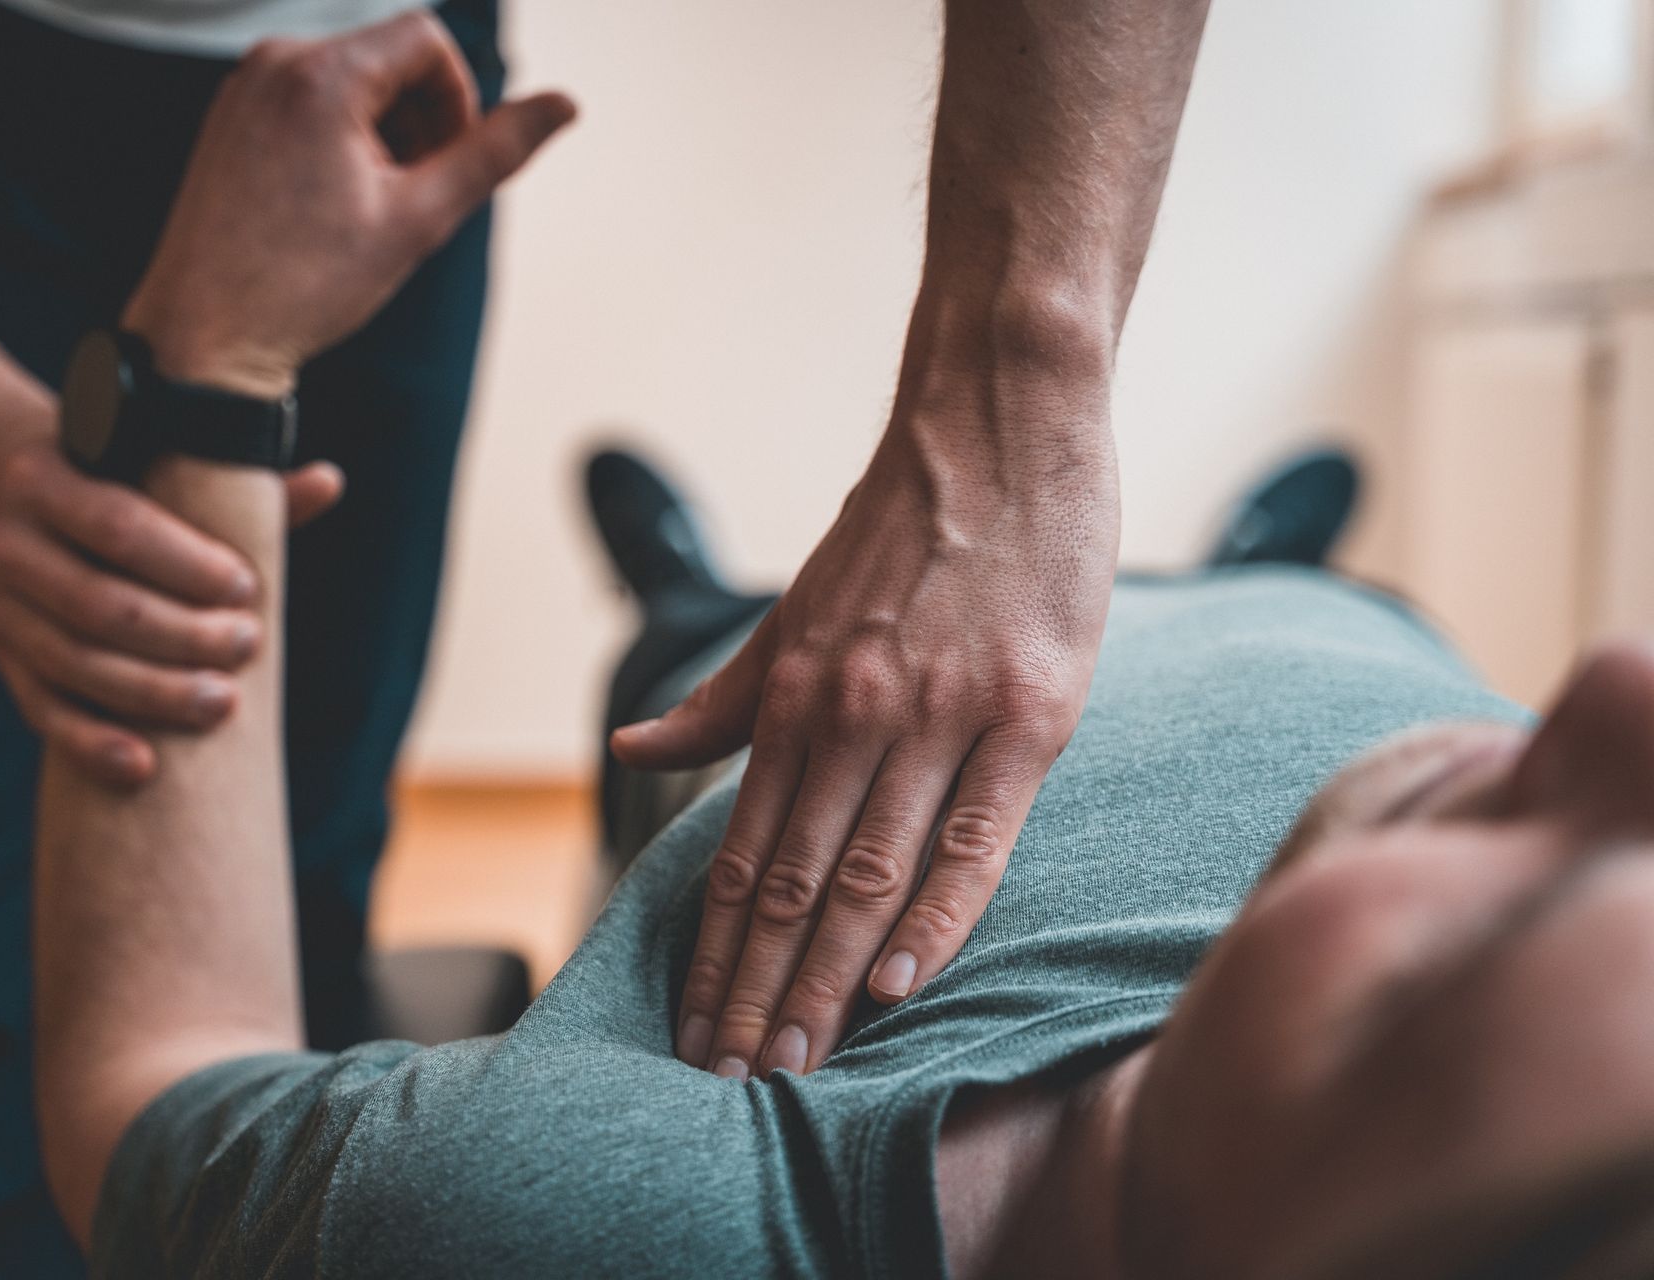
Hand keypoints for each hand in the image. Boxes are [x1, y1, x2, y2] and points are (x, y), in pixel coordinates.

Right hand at [0, 391, 343, 785]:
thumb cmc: (99, 464)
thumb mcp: (145, 452)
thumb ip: (232, 475)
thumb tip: (330, 483)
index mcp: (41, 477)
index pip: (119, 527)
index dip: (188, 566)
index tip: (246, 590)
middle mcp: (2, 539)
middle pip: (100, 605)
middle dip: (182, 637)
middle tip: (247, 647)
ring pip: (73, 663)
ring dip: (151, 693)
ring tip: (221, 704)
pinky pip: (38, 706)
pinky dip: (89, 741)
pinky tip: (141, 765)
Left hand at [120, 11, 574, 395]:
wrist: (206, 340)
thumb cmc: (306, 286)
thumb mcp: (419, 218)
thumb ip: (495, 152)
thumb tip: (567, 105)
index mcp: (319, 76)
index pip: (427, 39)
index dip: (457, 101)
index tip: (446, 167)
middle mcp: (273, 62)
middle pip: (389, 58)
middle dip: (420, 121)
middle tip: (412, 199)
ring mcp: (244, 87)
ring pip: (353, 81)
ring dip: (384, 135)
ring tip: (371, 210)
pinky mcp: (231, 116)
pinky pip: (311, 101)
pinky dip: (342, 142)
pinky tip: (332, 209)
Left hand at [613, 357, 1117, 1079]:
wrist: (999, 418)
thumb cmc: (900, 524)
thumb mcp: (793, 606)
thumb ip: (721, 695)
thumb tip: (629, 747)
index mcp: (793, 692)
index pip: (743, 857)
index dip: (715, 955)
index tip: (694, 1034)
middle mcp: (852, 712)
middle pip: (794, 884)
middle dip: (757, 991)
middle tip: (729, 1083)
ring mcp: (940, 713)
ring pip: (870, 874)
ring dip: (826, 979)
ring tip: (794, 1065)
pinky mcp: (1028, 710)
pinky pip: (976, 836)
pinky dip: (934, 916)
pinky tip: (899, 986)